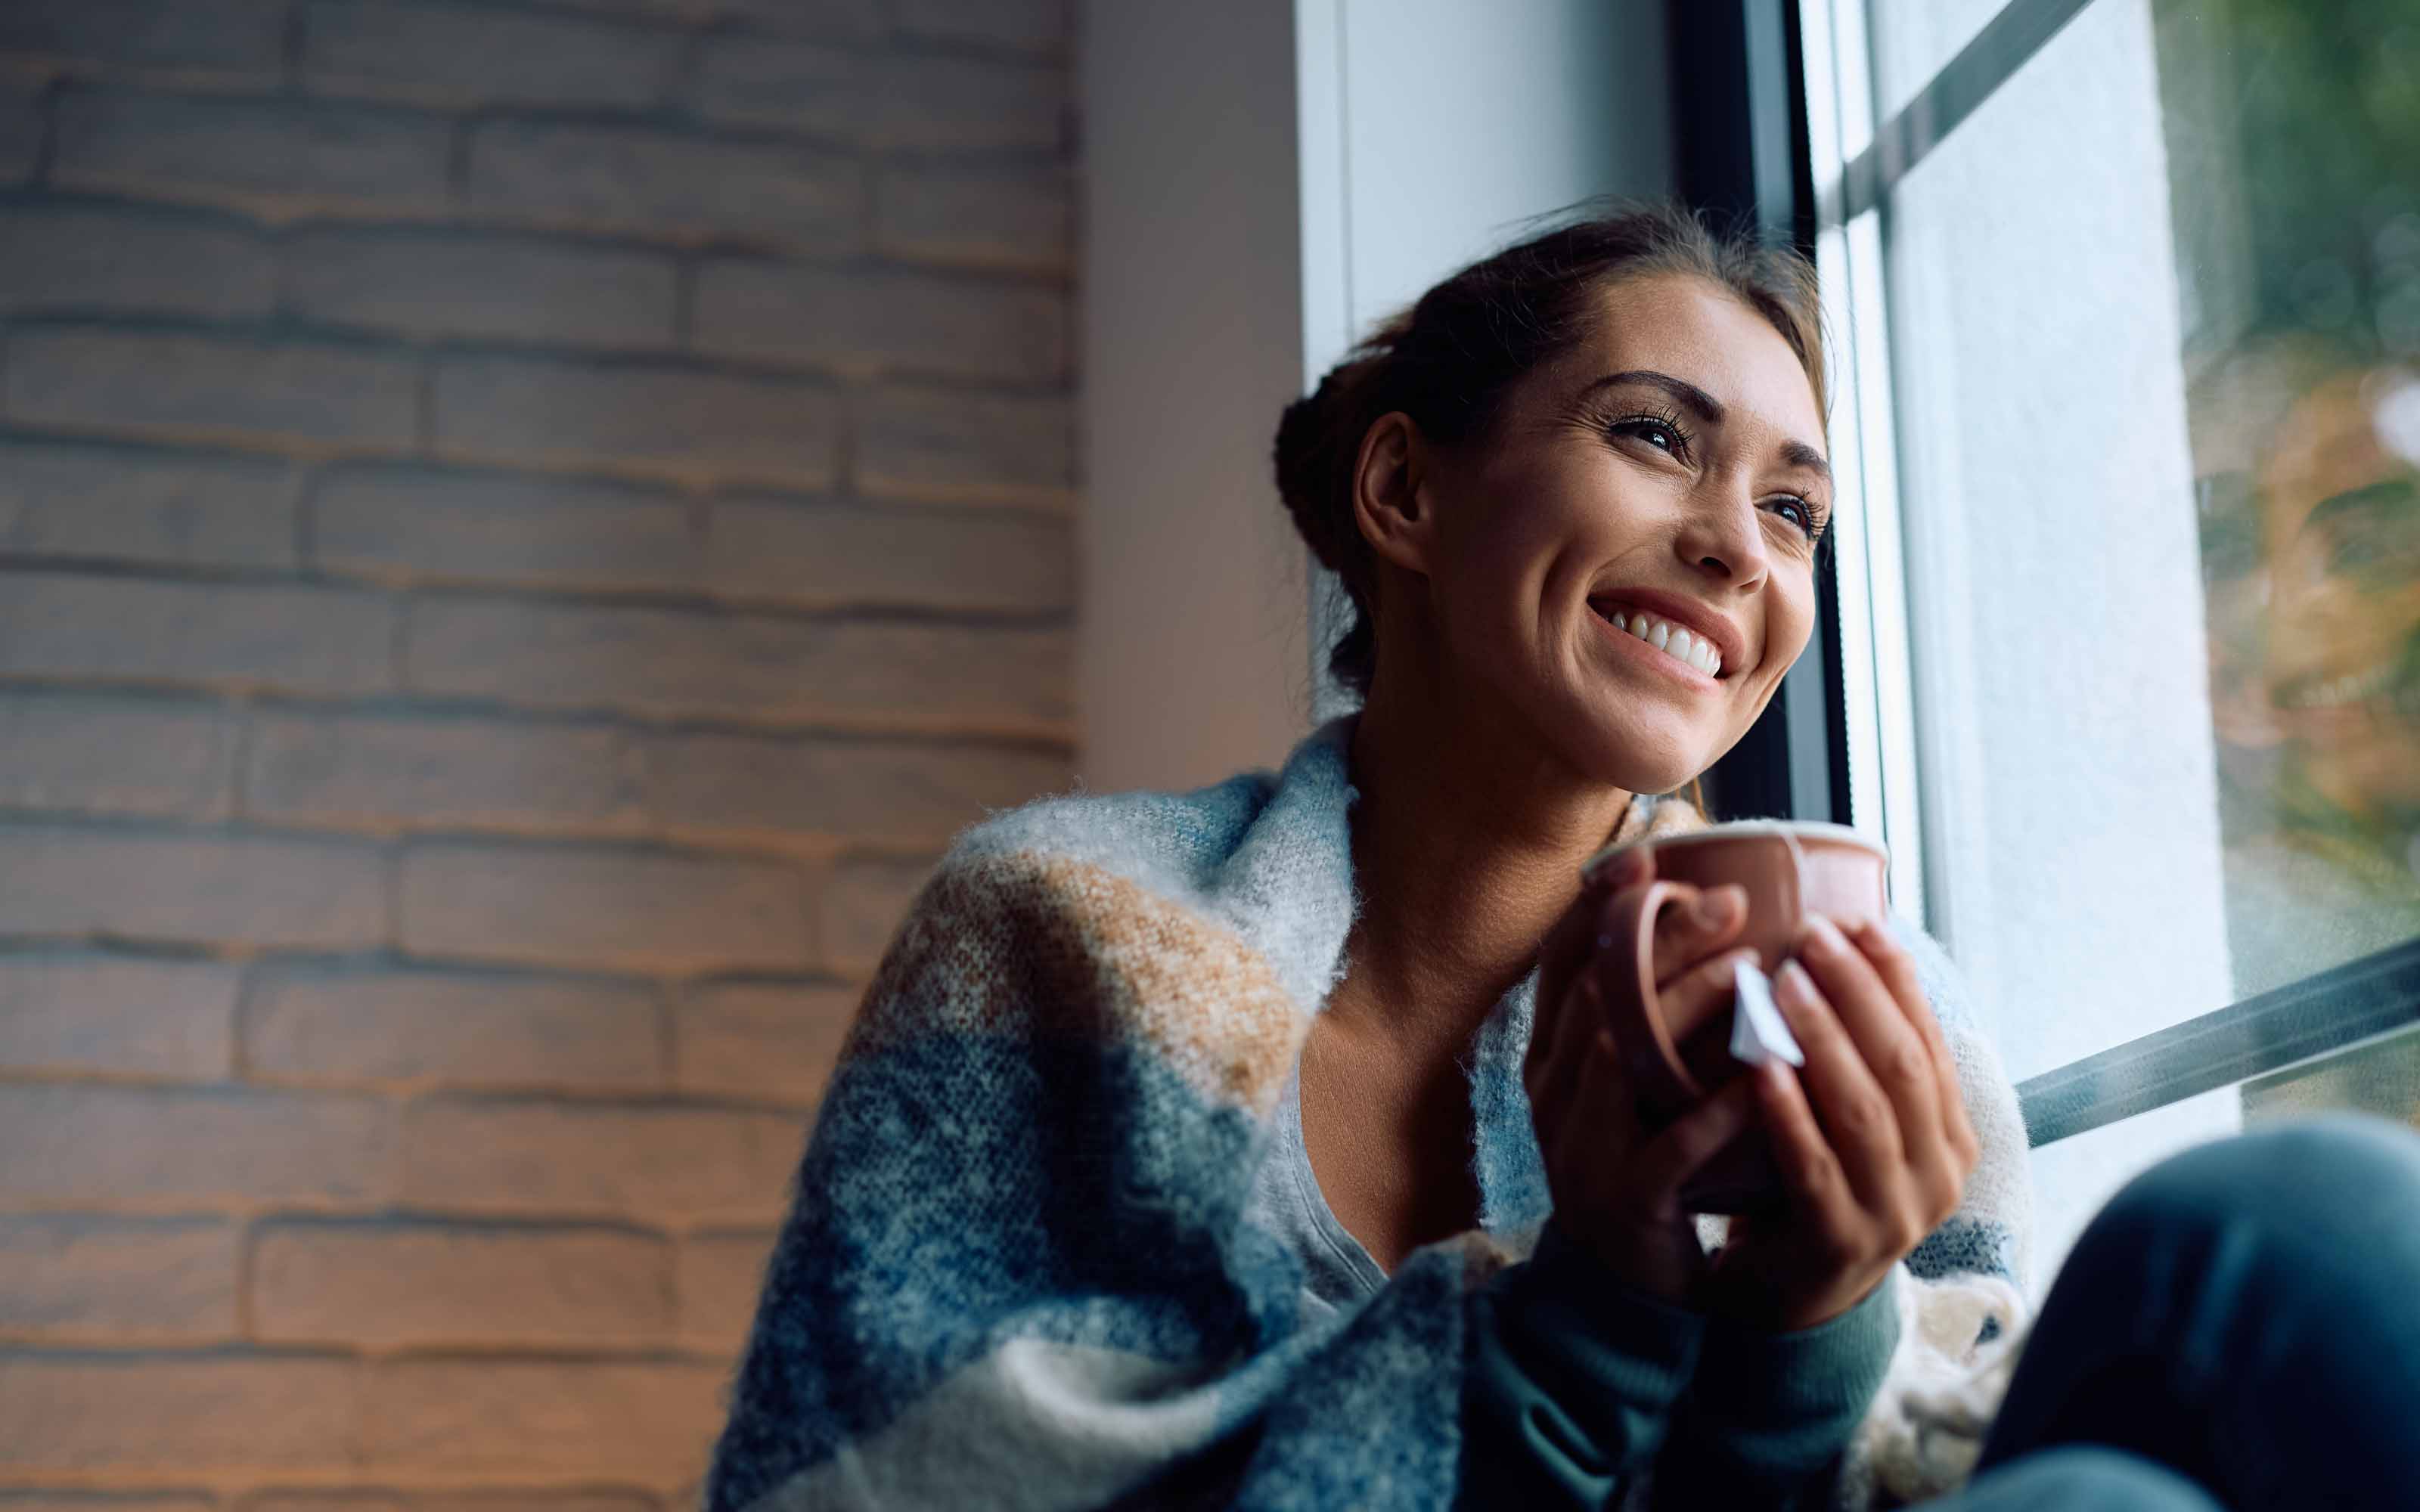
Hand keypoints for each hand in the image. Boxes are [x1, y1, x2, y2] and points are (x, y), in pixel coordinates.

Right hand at [1526, 844, 1764, 1306]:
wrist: (1627, 1280)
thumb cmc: (1645, 1155)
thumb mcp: (1633, 1077)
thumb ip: (1647, 1007)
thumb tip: (1702, 906)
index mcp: (1549, 1054)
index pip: (1559, 961)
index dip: (1598, 905)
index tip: (1648, 853)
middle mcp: (1552, 1092)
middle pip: (1596, 993)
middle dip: (1661, 940)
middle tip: (1732, 901)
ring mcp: (1580, 1146)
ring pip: (1622, 1058)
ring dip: (1685, 1009)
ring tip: (1750, 972)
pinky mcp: (1623, 1199)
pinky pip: (1667, 1147)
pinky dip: (1714, 1112)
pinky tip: (1759, 1080)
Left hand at [1699, 912, 1980, 1331]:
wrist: (1789, 1295)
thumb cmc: (1813, 1183)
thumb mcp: (1855, 1118)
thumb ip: (1863, 1056)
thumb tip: (1845, 940)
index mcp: (1950, 1134)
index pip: (1928, 1037)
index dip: (1894, 975)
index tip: (1855, 919)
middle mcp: (1938, 1173)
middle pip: (1902, 1064)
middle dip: (1857, 992)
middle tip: (1809, 935)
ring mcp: (1895, 1213)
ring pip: (1865, 1110)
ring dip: (1823, 1038)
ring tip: (1782, 982)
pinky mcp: (1840, 1243)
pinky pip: (1815, 1166)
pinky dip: (1789, 1112)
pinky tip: (1760, 1065)